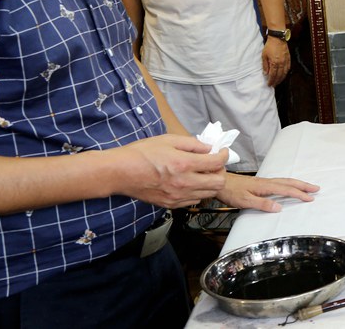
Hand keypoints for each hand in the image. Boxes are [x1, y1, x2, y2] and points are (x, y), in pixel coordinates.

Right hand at [113, 134, 228, 208]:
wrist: (120, 172)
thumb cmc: (141, 154)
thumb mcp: (169, 140)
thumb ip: (193, 144)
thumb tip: (209, 148)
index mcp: (184, 164)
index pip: (216, 162)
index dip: (224, 155)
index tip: (222, 151)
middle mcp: (184, 183)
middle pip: (219, 183)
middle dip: (221, 171)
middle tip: (214, 164)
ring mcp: (177, 196)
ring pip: (209, 194)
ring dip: (211, 183)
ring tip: (203, 173)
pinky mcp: (170, 204)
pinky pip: (194, 201)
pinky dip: (198, 192)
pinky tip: (191, 182)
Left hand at [216, 172, 319, 212]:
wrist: (219, 181)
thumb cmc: (231, 192)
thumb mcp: (245, 201)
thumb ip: (262, 204)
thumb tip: (279, 207)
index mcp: (265, 186)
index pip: (286, 190)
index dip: (299, 194)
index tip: (311, 198)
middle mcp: (266, 182)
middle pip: (289, 182)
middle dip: (303, 185)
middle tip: (316, 188)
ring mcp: (263, 182)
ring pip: (285, 181)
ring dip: (297, 184)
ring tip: (307, 187)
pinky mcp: (260, 183)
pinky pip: (279, 182)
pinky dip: (288, 183)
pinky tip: (288, 186)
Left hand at [262, 36, 290, 86]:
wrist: (278, 38)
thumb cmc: (269, 46)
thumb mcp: (264, 55)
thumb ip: (265, 65)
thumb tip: (265, 74)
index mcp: (274, 63)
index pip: (273, 75)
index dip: (271, 81)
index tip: (269, 84)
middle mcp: (281, 63)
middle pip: (279, 76)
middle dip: (276, 81)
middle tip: (273, 85)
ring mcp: (286, 61)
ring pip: (285, 73)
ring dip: (281, 79)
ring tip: (278, 82)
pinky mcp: (289, 58)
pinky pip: (288, 68)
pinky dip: (286, 73)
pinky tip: (284, 75)